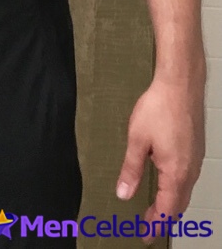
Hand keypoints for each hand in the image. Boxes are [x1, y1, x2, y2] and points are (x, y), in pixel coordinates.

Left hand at [116, 75, 204, 244]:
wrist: (180, 85)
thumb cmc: (159, 107)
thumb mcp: (137, 139)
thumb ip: (131, 169)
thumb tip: (124, 193)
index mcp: (175, 172)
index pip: (166, 210)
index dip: (155, 225)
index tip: (146, 236)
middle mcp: (190, 170)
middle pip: (178, 204)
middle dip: (163, 217)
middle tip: (148, 226)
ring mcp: (195, 159)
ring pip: (184, 191)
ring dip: (170, 203)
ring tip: (155, 208)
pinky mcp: (195, 148)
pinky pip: (187, 177)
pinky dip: (177, 188)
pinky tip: (167, 182)